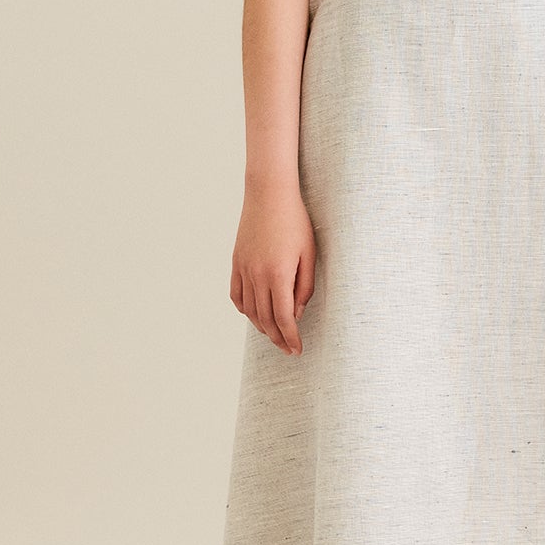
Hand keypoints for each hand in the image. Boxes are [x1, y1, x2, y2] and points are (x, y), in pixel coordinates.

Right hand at [230, 184, 316, 354]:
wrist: (269, 194)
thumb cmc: (295, 221)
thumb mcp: (309, 253)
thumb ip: (304, 286)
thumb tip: (295, 313)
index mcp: (278, 274)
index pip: (283, 318)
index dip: (290, 337)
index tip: (297, 350)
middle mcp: (257, 275)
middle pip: (265, 319)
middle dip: (277, 338)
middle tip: (288, 349)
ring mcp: (243, 269)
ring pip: (249, 310)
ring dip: (261, 326)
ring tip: (274, 335)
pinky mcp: (236, 262)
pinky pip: (236, 294)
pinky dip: (244, 309)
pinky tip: (254, 314)